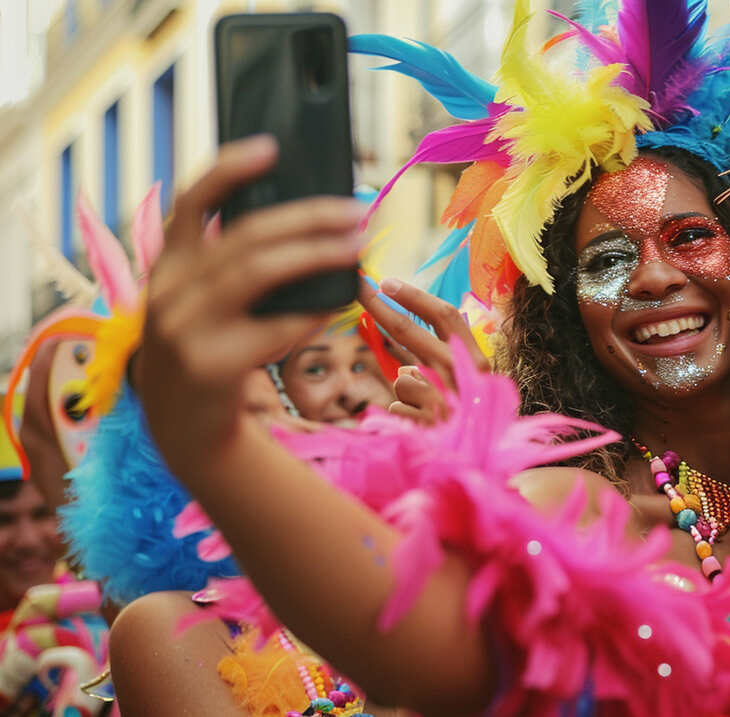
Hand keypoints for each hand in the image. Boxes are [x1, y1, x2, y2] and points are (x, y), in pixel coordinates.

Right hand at [134, 136, 365, 472]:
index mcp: (168, 265)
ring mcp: (184, 328)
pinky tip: (340, 302)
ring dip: (316, 254)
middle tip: (354, 211)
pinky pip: (275, 328)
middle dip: (307, 218)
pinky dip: (312, 312)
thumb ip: (235, 264)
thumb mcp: (205, 301)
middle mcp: (168, 290)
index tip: (271, 146)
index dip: (230, 169)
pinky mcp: (211, 365)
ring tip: (356, 245)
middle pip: (245, 236)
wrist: (184, 425)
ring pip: (258, 273)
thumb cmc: (210, 347)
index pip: (192, 201)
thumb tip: (310, 224)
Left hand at [357, 279, 490, 421]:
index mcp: (476, 360)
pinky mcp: (426, 422)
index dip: (415, 296)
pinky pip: (399, 406)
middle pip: (410, 330)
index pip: (445, 316)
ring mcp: (443, 398)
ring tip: (432, 409)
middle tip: (358, 288)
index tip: (387, 281)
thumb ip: (443, 364)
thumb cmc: (477, 419)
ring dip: (409, 389)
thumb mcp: (471, 386)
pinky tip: (427, 427)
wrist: (486, 460)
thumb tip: (405, 356)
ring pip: (402, 376)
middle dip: (379, 306)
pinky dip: (408, 415)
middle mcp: (462, 374)